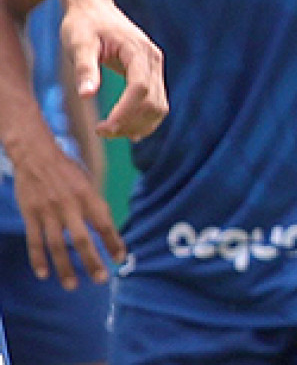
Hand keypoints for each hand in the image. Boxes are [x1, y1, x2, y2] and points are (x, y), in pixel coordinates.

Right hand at [10, 135, 121, 288]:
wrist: (36, 155)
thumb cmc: (67, 170)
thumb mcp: (88, 181)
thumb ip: (94, 204)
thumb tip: (106, 227)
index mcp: (88, 196)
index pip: (104, 223)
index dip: (113, 242)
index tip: (121, 258)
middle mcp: (69, 205)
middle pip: (82, 239)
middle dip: (92, 261)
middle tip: (101, 279)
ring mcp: (48, 211)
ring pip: (57, 245)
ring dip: (65, 268)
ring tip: (72, 286)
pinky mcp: (31, 214)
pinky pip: (34, 241)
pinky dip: (38, 259)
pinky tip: (44, 274)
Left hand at [59, 0, 165, 139]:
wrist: (94, 9)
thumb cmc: (84, 25)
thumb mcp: (78, 44)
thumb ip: (85, 68)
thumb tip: (86, 95)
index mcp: (138, 51)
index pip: (140, 88)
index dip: (124, 112)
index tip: (102, 128)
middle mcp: (153, 60)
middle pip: (153, 101)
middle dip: (129, 122)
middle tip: (100, 131)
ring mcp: (154, 67)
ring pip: (159, 106)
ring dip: (138, 125)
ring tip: (109, 131)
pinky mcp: (150, 73)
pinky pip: (155, 101)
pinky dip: (144, 119)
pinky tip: (126, 130)